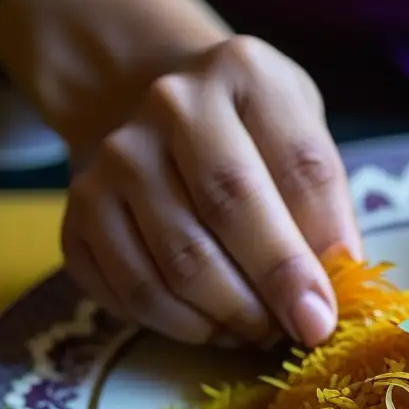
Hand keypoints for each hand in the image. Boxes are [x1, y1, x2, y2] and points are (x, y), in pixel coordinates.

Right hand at [61, 36, 359, 347]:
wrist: (157, 108)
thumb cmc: (252, 136)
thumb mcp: (304, 139)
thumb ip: (325, 205)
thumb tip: (330, 291)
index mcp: (246, 75)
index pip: (297, 169)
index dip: (313, 255)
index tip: (326, 316)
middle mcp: (172, 105)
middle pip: (229, 212)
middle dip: (272, 289)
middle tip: (301, 333)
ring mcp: (114, 157)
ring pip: (178, 266)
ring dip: (230, 317)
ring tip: (262, 330)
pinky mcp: (77, 211)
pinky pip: (132, 294)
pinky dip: (182, 327)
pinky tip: (214, 325)